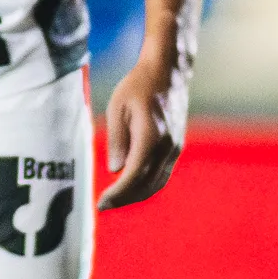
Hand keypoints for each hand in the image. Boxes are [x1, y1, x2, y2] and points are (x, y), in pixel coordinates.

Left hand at [96, 55, 186, 208]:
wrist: (168, 73)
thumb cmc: (137, 86)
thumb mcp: (117, 108)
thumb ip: (116, 140)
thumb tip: (115, 169)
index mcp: (150, 137)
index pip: (133, 176)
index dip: (117, 194)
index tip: (100, 203)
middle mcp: (167, 147)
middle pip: (145, 185)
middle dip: (124, 199)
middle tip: (104, 205)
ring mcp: (175, 148)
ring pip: (156, 183)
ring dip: (136, 195)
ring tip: (115, 199)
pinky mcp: (176, 147)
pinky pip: (162, 175)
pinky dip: (147, 186)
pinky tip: (131, 186)